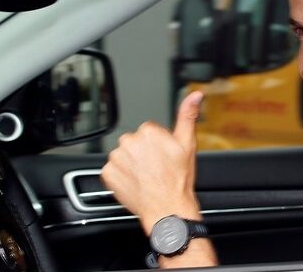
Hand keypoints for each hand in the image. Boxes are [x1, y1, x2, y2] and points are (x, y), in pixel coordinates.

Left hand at [101, 91, 203, 233]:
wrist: (167, 208)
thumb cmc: (178, 179)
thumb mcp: (188, 144)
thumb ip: (188, 115)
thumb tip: (195, 95)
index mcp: (148, 131)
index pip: (148, 132)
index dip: (157, 145)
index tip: (163, 156)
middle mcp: (129, 141)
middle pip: (134, 142)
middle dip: (143, 153)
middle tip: (155, 168)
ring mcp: (117, 158)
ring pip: (123, 155)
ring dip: (131, 164)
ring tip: (146, 176)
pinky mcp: (108, 173)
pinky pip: (113, 170)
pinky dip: (121, 176)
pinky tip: (135, 182)